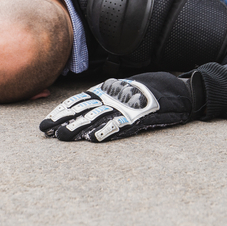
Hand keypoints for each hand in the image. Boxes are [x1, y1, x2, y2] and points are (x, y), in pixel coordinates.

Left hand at [39, 73, 194, 141]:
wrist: (181, 91)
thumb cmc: (153, 90)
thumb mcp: (126, 89)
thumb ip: (109, 96)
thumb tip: (89, 106)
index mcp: (110, 90)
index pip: (80, 100)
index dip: (63, 110)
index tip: (47, 120)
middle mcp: (115, 98)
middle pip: (84, 109)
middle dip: (63, 119)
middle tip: (45, 130)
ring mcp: (127, 108)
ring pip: (97, 118)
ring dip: (78, 127)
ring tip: (62, 136)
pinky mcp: (140, 118)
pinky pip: (120, 125)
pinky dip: (106, 131)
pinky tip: (92, 138)